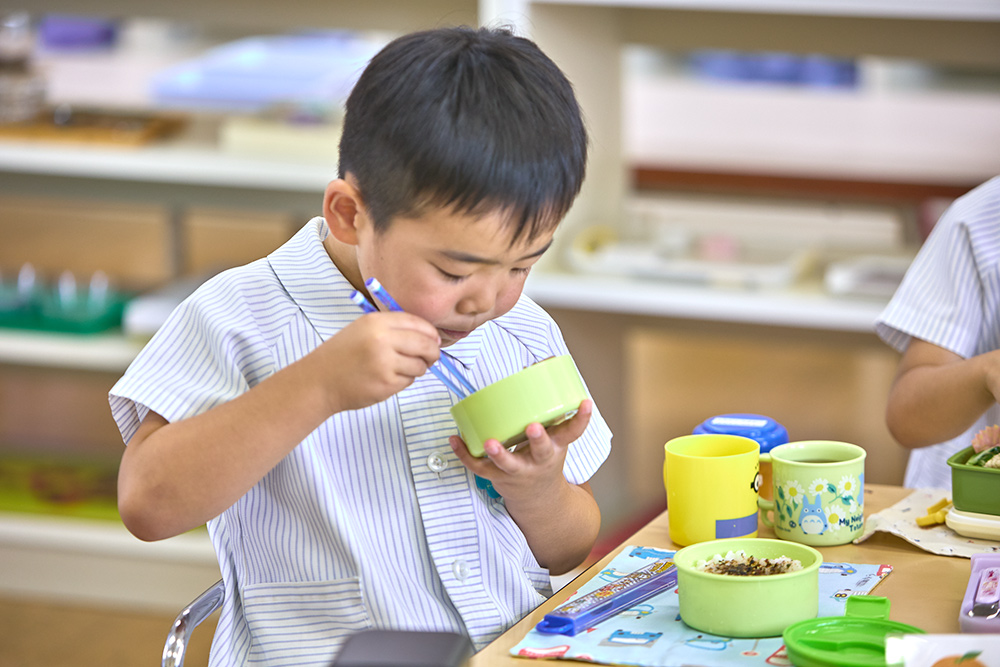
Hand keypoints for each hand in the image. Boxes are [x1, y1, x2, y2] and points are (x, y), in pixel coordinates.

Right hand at [311, 311, 441, 412]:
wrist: (320, 381)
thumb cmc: (342, 355)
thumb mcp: (363, 329)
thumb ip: (392, 328)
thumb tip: (430, 337)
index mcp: (376, 322)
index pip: (417, 323)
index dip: (430, 333)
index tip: (434, 340)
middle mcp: (382, 340)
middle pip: (425, 344)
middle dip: (432, 352)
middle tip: (430, 357)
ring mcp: (385, 363)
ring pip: (420, 365)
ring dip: (417, 368)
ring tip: (399, 368)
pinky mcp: (386, 383)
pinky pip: (409, 380)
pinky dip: (404, 380)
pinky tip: (387, 378)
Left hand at [449, 399, 593, 501]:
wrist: (539, 498)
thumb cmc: (543, 457)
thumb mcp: (553, 435)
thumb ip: (545, 406)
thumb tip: (535, 367)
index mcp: (557, 446)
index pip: (573, 432)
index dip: (581, 418)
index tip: (585, 403)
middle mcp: (540, 460)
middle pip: (541, 451)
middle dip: (538, 439)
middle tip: (533, 427)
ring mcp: (519, 471)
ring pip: (509, 465)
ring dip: (499, 454)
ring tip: (490, 442)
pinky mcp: (499, 477)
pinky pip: (480, 467)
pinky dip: (465, 454)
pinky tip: (455, 440)